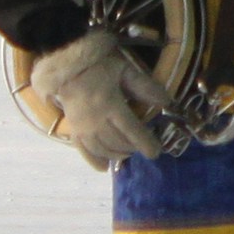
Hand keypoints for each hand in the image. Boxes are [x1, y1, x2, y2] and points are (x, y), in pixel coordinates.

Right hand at [10, 28, 163, 167]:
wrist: (66, 66)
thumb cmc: (100, 66)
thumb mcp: (125, 70)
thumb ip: (145, 87)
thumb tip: (166, 103)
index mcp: (111, 105)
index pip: (132, 131)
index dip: (146, 143)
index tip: (156, 151)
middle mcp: (96, 120)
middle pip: (118, 143)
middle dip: (133, 148)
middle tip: (143, 146)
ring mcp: (82, 128)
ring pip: (103, 150)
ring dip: (118, 155)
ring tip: (128, 152)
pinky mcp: (73, 131)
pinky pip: (84, 151)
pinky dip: (95, 161)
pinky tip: (105, 167)